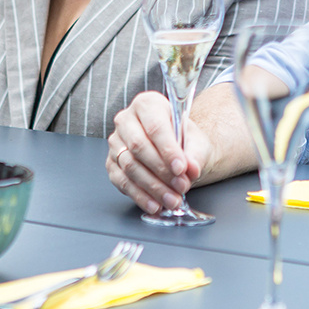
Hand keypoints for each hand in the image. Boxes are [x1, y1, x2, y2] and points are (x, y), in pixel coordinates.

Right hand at [107, 90, 208, 214]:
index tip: (181, 168)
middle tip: (181, 186)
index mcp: (148, 104)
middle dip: (162, 171)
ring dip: (153, 187)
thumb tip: (191, 169)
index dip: (168, 149)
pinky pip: (123, 182)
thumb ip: (195, 154)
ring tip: (172, 199)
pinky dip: (140, 196)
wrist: (176, 151)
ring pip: (130, 166)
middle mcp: (126, 120)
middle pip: (139, 147)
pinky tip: (155, 204)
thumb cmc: (184, 142)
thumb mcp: (196, 142)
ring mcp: (115, 143)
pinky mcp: (111, 164)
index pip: (155, 126)